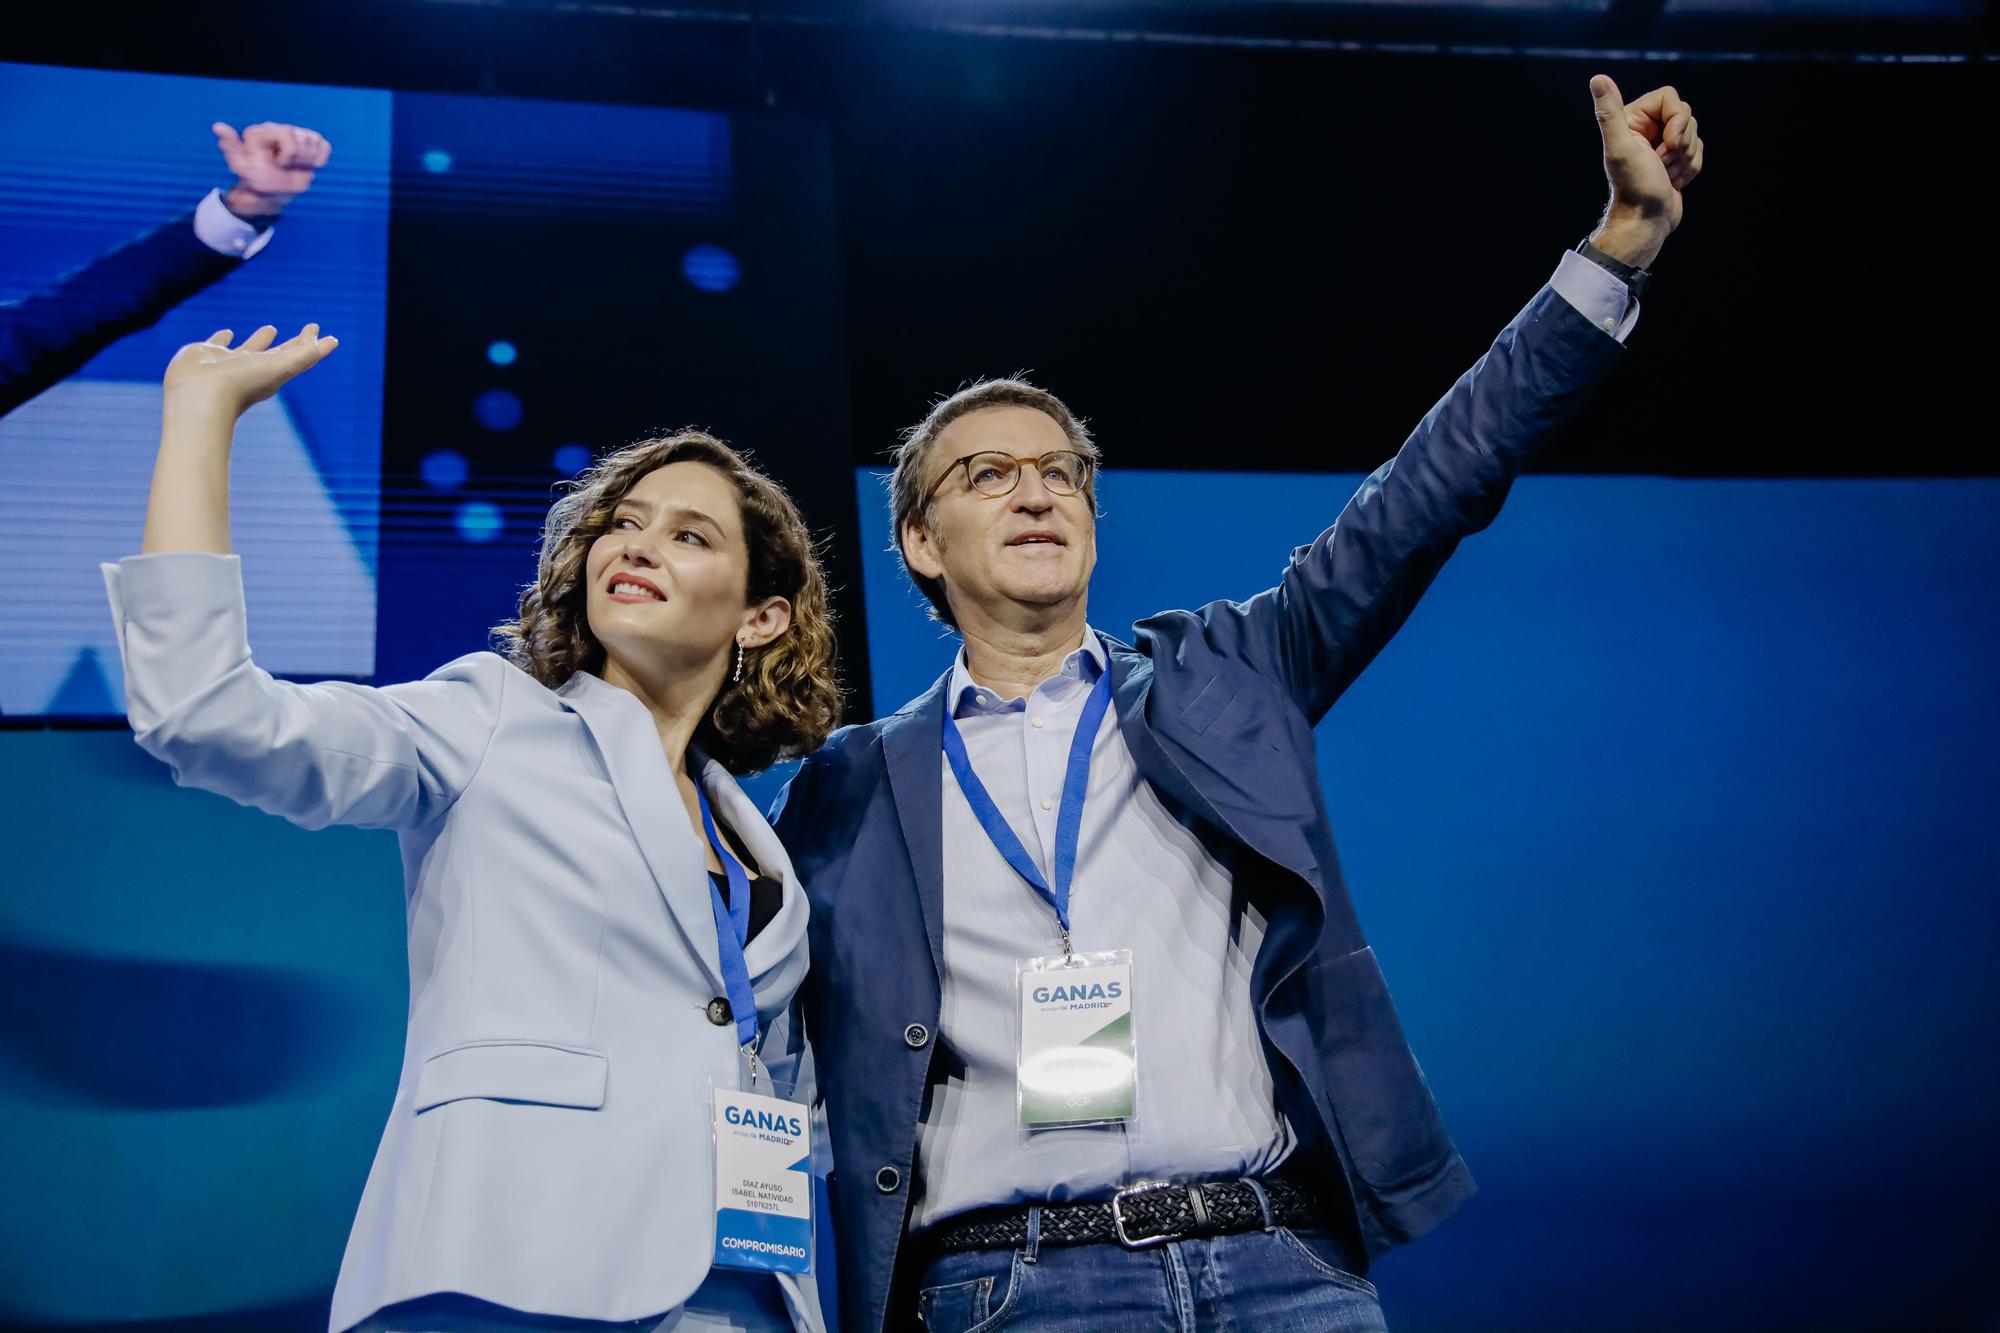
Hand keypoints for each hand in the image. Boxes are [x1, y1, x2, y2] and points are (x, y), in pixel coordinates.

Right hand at [163, 324, 337, 420]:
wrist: (199, 395)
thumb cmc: (242, 383)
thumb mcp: (282, 367)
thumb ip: (305, 353)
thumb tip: (323, 339)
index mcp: (274, 374)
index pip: (301, 358)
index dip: (315, 346)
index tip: (329, 336)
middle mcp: (253, 369)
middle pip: (280, 354)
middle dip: (294, 345)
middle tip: (306, 332)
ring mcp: (230, 363)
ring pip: (250, 348)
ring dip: (261, 339)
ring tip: (272, 328)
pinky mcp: (206, 354)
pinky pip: (217, 342)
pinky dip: (223, 337)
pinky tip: (227, 332)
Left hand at [214, 122, 331, 218]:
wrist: (272, 191)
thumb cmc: (255, 178)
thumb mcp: (240, 165)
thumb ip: (230, 145)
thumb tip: (217, 126)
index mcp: (264, 131)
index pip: (289, 136)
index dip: (289, 155)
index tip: (278, 165)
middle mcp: (281, 129)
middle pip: (303, 140)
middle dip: (298, 159)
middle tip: (286, 167)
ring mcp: (298, 135)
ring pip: (315, 142)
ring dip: (308, 161)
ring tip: (294, 166)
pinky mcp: (312, 144)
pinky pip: (325, 146)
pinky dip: (319, 159)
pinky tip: (307, 164)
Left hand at [1588, 76, 1703, 267]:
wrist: (1647, 221)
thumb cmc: (1635, 186)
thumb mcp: (1620, 147)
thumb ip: (1608, 113)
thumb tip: (1597, 79)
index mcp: (1633, 119)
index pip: (1670, 97)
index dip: (1676, 120)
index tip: (1666, 143)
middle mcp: (1647, 128)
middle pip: (1685, 114)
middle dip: (1680, 142)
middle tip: (1661, 163)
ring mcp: (1662, 143)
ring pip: (1694, 133)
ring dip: (1685, 158)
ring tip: (1665, 175)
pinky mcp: (1675, 158)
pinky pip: (1698, 150)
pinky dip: (1690, 168)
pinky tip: (1673, 182)